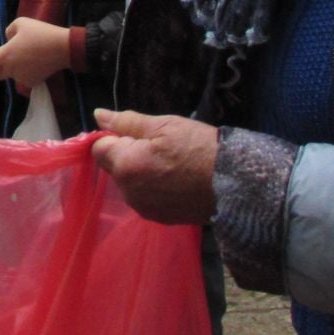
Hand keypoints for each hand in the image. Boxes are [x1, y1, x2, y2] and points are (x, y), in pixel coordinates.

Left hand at [0, 17, 73, 95]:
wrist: (63, 47)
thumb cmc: (40, 33)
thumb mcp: (20, 23)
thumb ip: (9, 31)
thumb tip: (8, 40)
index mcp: (3, 55)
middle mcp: (10, 69)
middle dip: (1, 66)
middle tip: (15, 52)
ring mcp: (21, 78)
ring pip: (13, 75)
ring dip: (16, 67)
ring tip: (32, 53)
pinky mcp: (32, 83)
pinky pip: (25, 78)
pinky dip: (28, 72)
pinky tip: (38, 61)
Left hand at [91, 110, 220, 225]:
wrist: (235, 184)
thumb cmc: (200, 148)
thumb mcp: (165, 125)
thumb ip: (128, 122)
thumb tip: (98, 116)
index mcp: (126, 166)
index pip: (98, 148)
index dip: (114, 137)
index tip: (138, 134)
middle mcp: (129, 192)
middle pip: (114, 167)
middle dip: (128, 154)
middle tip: (160, 146)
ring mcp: (143, 208)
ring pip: (130, 183)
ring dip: (141, 171)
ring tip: (171, 163)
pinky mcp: (159, 218)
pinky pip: (144, 197)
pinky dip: (153, 187)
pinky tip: (176, 180)